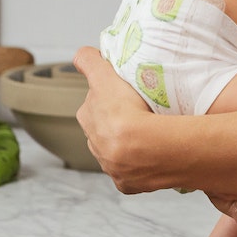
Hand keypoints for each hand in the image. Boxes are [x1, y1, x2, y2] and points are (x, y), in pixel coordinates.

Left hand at [73, 45, 159, 192]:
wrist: (147, 149)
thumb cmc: (126, 111)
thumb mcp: (105, 76)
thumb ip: (89, 62)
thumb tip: (81, 54)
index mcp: (88, 117)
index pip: (95, 103)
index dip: (109, 96)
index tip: (123, 95)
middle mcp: (94, 143)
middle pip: (105, 128)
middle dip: (119, 121)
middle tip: (143, 112)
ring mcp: (110, 165)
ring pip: (118, 150)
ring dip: (131, 143)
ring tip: (153, 134)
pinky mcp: (125, 182)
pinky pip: (133, 172)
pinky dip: (142, 166)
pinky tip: (155, 156)